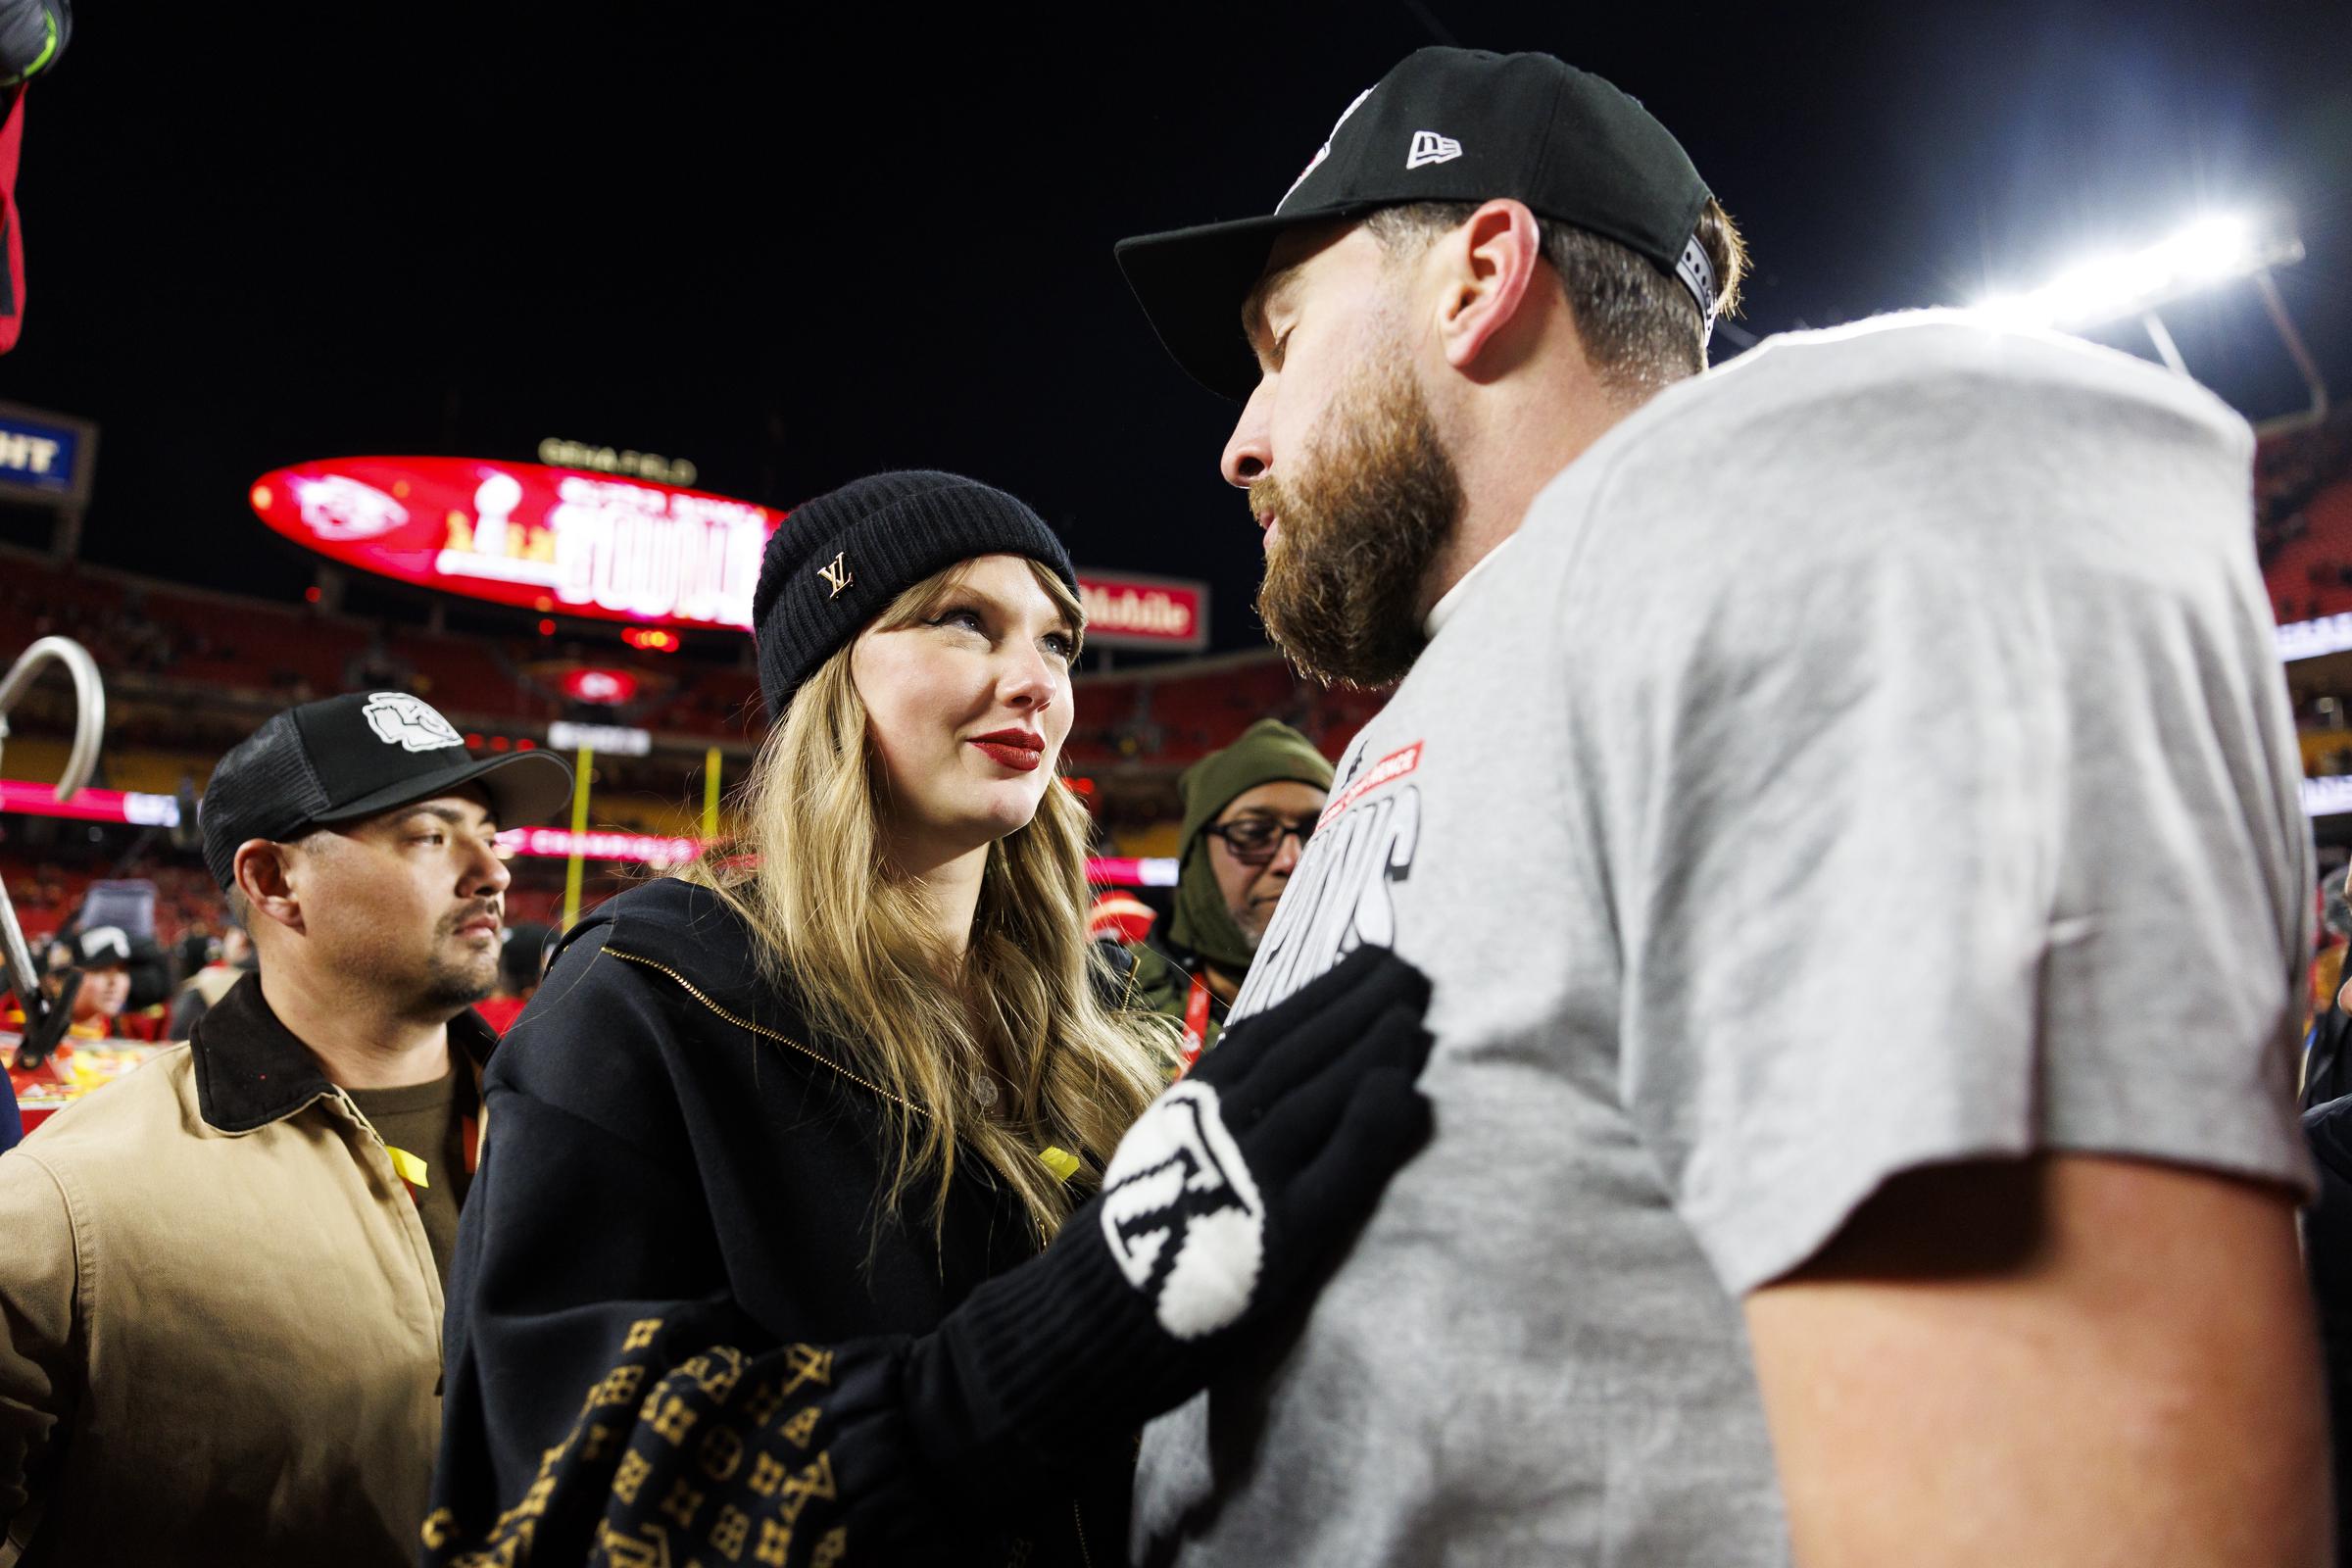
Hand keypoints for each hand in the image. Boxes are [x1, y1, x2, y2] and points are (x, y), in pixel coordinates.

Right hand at [898, 944, 1434, 1482]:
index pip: (1271, 1031)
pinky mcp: (1280, 1233)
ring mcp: (1253, 1175)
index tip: (1370, 959)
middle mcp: (1222, 1124)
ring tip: (1418, 1011)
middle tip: (1411, 971)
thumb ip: (1217, 1106)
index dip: (1325, 992)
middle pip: (1303, 1050)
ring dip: (1374, 1046)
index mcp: (1195, 1100)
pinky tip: (1406, 1089)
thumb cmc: (1142, 1237)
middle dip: (1360, 1003)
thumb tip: (1272, 1060)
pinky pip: (1337, 1170)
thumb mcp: (1170, 1146)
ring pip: (1322, 1093)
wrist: (1095, 1320)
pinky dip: (1372, 1124)